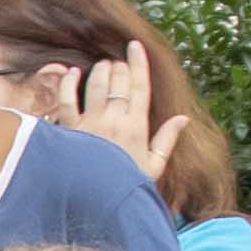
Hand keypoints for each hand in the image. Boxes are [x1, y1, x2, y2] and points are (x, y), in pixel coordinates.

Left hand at [76, 44, 179, 186]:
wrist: (96, 204)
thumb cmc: (127, 187)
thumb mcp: (153, 167)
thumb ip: (167, 140)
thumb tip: (183, 119)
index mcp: (136, 126)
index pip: (139, 86)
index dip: (138, 63)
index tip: (135, 46)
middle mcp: (114, 120)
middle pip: (118, 82)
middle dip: (119, 67)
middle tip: (118, 63)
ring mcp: (91, 123)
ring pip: (96, 85)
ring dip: (100, 71)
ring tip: (103, 65)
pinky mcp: (70, 130)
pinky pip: (67, 99)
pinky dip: (68, 83)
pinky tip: (72, 73)